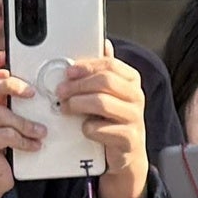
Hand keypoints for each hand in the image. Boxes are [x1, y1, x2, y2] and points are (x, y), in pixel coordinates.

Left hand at [57, 51, 152, 197]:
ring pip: (101, 103)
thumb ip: (105, 71)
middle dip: (77, 85)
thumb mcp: (111, 93)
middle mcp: (136, 97)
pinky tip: (83, 128)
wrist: (126, 154)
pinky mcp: (127, 139)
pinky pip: (99, 128)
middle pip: (105, 81)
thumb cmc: (114, 120)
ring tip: (66, 108)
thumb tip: (104, 43)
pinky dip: (86, 128)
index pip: (110, 65)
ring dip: (77, 104)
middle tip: (61, 92)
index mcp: (132, 81)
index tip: (68, 72)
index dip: (86, 66)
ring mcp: (134, 118)